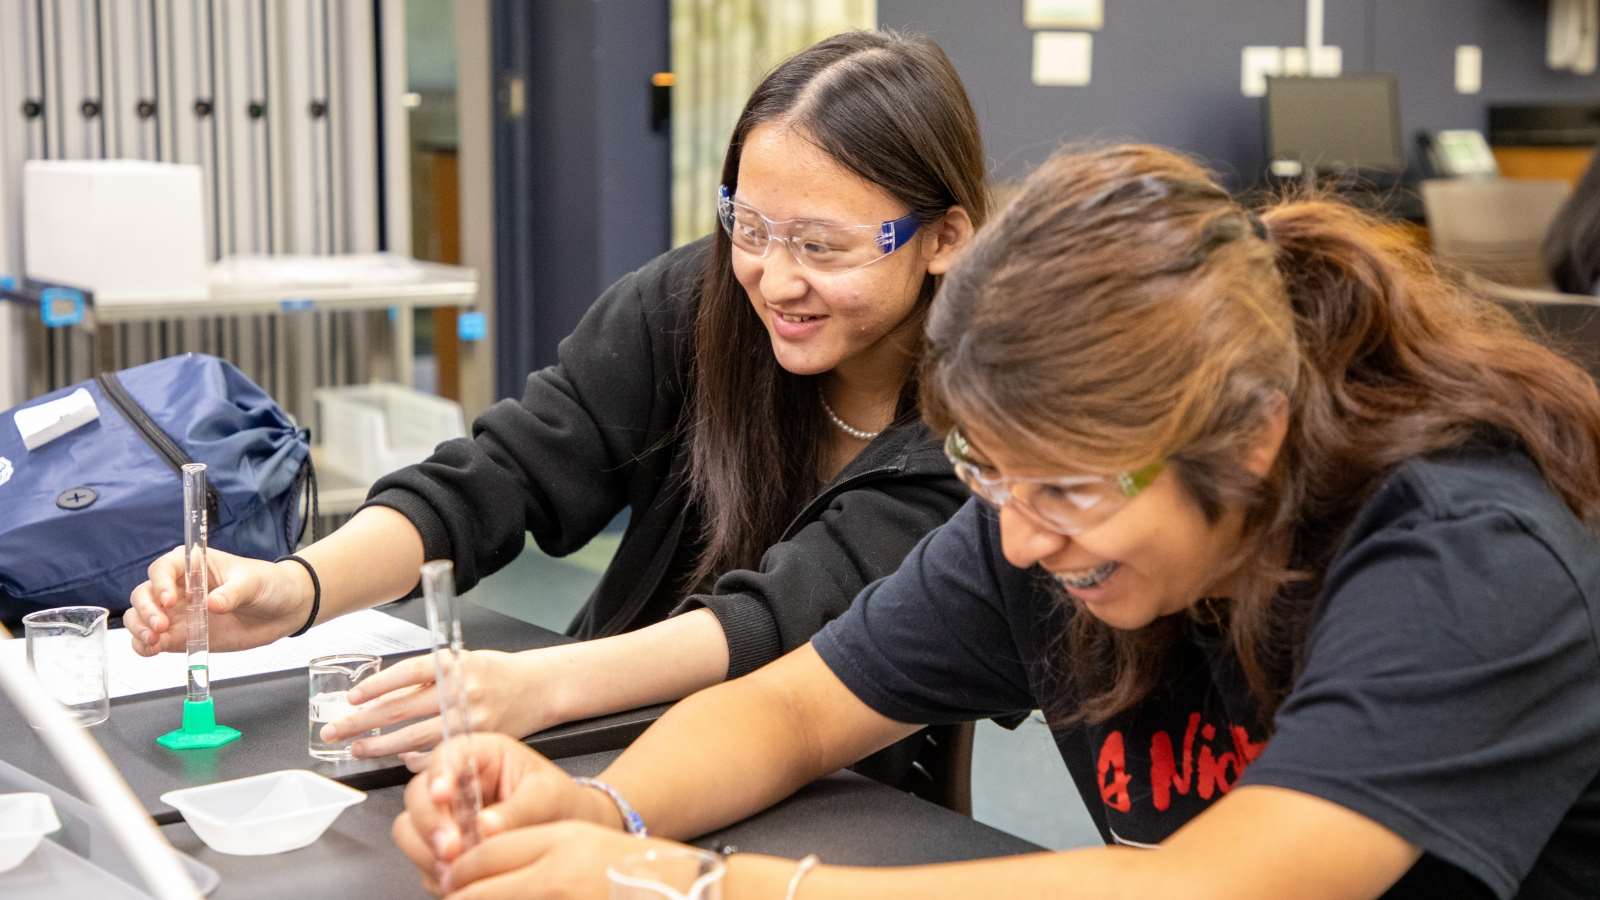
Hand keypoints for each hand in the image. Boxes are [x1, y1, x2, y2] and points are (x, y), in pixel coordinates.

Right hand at [123, 546, 311, 654]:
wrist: (284, 610)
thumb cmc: (268, 584)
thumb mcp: (254, 583)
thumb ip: (233, 592)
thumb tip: (213, 604)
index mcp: (194, 565)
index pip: (163, 568)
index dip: (161, 583)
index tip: (170, 600)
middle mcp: (179, 588)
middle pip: (144, 594)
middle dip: (146, 610)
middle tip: (162, 626)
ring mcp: (177, 613)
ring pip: (141, 617)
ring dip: (139, 628)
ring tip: (154, 640)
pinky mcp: (181, 636)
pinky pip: (152, 641)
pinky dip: (144, 646)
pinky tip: (151, 649)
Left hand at [324, 650, 554, 759]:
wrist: (538, 688)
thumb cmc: (495, 673)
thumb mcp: (463, 661)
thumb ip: (428, 677)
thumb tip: (382, 695)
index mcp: (453, 664)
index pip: (407, 672)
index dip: (376, 685)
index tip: (351, 698)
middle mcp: (459, 690)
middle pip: (401, 708)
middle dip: (362, 721)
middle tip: (333, 731)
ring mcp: (468, 718)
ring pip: (414, 737)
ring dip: (380, 745)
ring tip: (356, 748)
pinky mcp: (477, 740)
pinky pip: (438, 755)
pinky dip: (415, 760)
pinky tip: (399, 759)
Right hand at [393, 733, 623, 888]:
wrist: (565, 829)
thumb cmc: (557, 802)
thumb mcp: (546, 797)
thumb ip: (518, 809)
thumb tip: (485, 826)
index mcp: (478, 756)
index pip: (446, 755)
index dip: (438, 774)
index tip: (443, 795)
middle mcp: (454, 783)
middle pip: (417, 795)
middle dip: (430, 824)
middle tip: (452, 849)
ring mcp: (443, 816)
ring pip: (410, 830)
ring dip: (427, 852)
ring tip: (459, 868)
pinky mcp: (439, 847)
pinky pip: (422, 861)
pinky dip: (436, 873)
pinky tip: (463, 878)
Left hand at [437, 822, 691, 898]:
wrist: (677, 890)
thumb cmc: (628, 865)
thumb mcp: (577, 840)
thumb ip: (527, 847)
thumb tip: (475, 867)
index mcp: (558, 846)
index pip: (485, 856)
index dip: (460, 870)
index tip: (452, 878)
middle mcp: (554, 880)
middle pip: (478, 892)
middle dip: (459, 896)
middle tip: (454, 896)